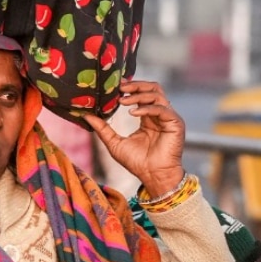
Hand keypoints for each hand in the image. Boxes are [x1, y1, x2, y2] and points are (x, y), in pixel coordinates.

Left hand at [84, 80, 185, 196]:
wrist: (152, 176)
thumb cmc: (136, 162)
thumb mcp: (114, 143)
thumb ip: (103, 128)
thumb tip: (87, 116)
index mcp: (148, 118)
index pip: (142, 94)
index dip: (130, 88)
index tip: (114, 88)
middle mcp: (159, 115)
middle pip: (153, 88)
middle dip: (136, 85)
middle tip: (119, 88)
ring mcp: (169, 118)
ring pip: (157, 95)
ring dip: (138, 95)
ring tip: (122, 100)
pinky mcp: (175, 123)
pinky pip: (162, 109)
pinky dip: (146, 108)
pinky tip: (132, 113)